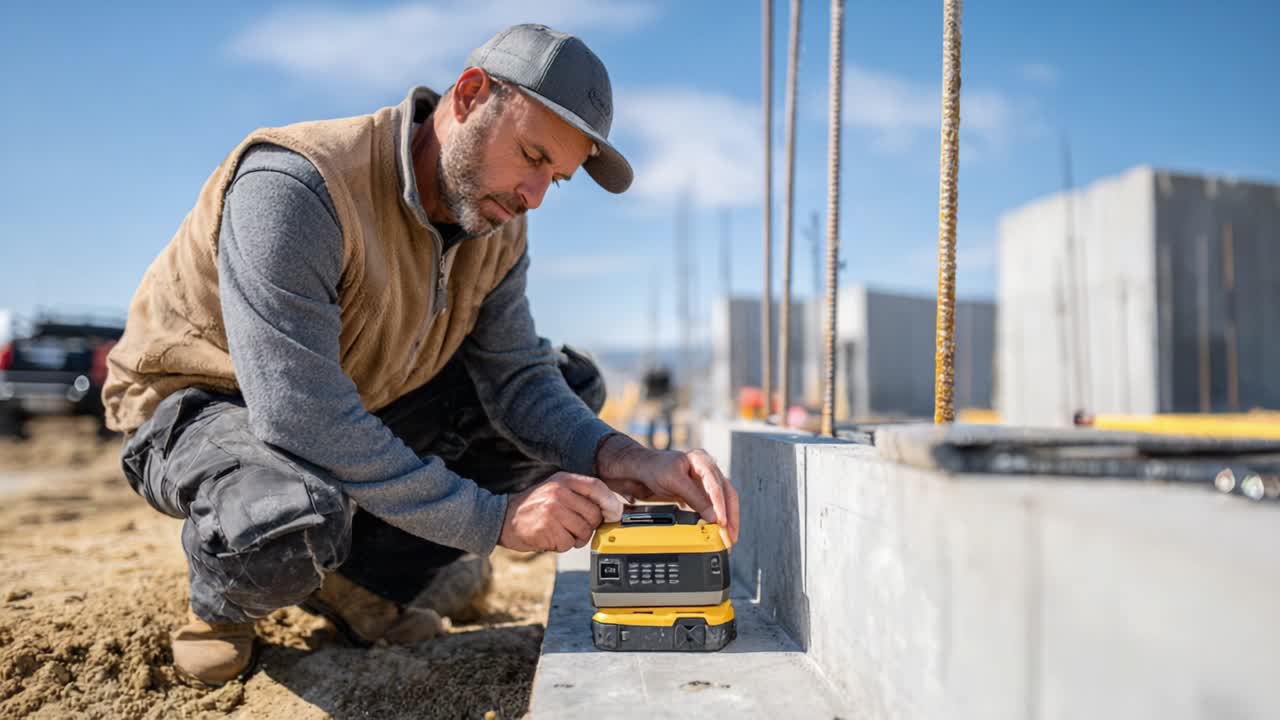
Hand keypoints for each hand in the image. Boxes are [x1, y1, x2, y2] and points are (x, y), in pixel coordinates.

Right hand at [498, 472, 623, 552]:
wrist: (502, 518)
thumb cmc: (534, 507)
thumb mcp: (556, 490)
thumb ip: (580, 495)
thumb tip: (612, 508)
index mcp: (564, 479)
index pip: (596, 486)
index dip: (610, 502)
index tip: (614, 514)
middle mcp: (559, 492)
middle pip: (594, 514)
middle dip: (590, 526)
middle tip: (574, 527)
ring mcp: (552, 510)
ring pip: (584, 531)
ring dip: (576, 538)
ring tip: (560, 532)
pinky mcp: (546, 529)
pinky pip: (569, 543)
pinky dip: (562, 545)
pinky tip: (551, 537)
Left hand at [597, 435, 739, 545]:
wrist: (640, 470)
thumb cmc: (654, 468)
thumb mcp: (674, 482)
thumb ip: (694, 497)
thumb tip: (713, 516)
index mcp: (702, 461)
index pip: (717, 485)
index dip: (720, 505)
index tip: (721, 521)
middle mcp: (707, 470)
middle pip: (727, 494)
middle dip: (731, 516)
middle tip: (730, 535)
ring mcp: (705, 481)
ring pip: (724, 501)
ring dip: (727, 519)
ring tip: (728, 537)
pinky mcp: (700, 493)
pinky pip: (714, 506)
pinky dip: (717, 519)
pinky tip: (718, 530)